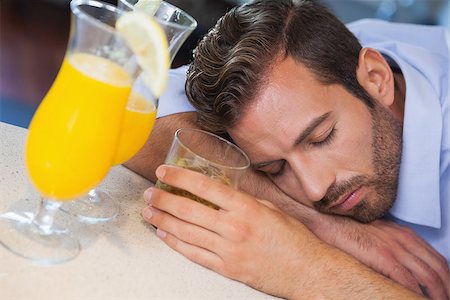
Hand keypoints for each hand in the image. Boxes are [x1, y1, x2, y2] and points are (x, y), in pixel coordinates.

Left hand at [141, 165, 421, 298]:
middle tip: (149, 193)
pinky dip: (175, 244)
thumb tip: (220, 193)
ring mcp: (227, 250)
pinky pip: (194, 255)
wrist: (306, 271)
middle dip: (164, 199)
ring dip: (163, 221)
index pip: (204, 187)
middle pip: (188, 210)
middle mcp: (233, 227)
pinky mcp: (226, 268)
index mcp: (246, 208)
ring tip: (149, 212)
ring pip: (185, 233)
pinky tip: (164, 235)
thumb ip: (243, 201)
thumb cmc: (293, 239)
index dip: (180, 177)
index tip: (164, 172)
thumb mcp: (270, 209)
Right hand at [311, 213, 449, 298]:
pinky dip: (416, 294)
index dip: (445, 278)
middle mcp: (404, 239)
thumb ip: (393, 249)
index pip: (436, 259)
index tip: (444, 291)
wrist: (328, 223)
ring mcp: (395, 247)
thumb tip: (403, 270)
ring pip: (429, 276)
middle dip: (446, 288)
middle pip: (438, 268)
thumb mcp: (378, 237)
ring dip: (436, 295)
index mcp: (405, 234)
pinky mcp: (383, 256)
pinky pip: (408, 281)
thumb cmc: (348, 231)